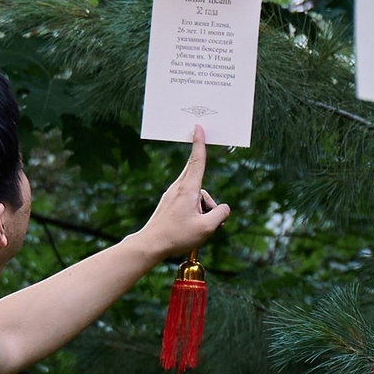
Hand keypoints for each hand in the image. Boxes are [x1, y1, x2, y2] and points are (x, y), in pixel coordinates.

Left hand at [136, 124, 229, 263]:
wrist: (150, 244)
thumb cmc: (177, 236)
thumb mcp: (207, 228)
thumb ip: (221, 214)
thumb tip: (223, 208)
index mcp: (188, 189)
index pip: (197, 161)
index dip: (200, 144)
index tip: (198, 128)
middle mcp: (178, 187)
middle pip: (200, 181)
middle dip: (208, 201)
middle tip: (206, 220)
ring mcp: (172, 195)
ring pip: (197, 195)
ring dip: (203, 209)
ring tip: (195, 229)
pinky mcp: (169, 202)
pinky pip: (189, 201)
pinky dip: (195, 212)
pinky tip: (188, 228)